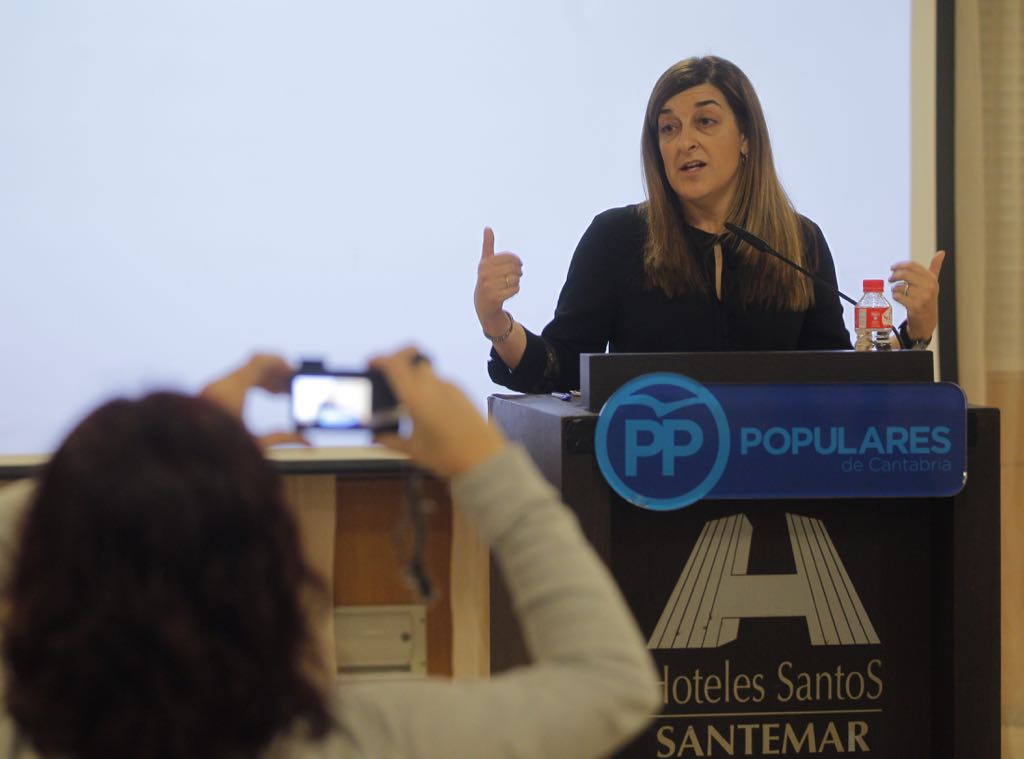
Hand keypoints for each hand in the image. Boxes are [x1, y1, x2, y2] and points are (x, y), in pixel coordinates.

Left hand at [200, 353, 307, 448]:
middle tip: (291, 385)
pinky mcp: (209, 394)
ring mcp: (212, 389)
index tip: (294, 372)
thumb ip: (283, 439)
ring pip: (244, 373)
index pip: (259, 363)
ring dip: (265, 379)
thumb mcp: (255, 447)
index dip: (280, 364)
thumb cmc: (218, 453)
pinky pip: (235, 380)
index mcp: (231, 392)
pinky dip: (253, 384)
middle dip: (276, 374)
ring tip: (280, 393)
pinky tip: (267, 395)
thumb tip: (308, 442)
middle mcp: (219, 386)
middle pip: (253, 367)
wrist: (186, 457)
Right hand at [371, 347, 505, 476]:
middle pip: (413, 357)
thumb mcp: (414, 450)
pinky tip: (429, 409)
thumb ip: (391, 440)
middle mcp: (434, 386)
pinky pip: (440, 383)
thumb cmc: (450, 456)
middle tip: (389, 375)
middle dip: (399, 361)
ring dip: (415, 377)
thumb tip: (376, 437)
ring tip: (409, 401)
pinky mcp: (462, 392)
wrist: (485, 458)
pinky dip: (429, 388)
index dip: (380, 359)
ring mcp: (450, 387)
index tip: (372, 363)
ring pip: (427, 371)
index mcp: (417, 398)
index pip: (395, 365)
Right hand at [474, 227, 522, 334]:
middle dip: (518, 271)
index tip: (518, 264)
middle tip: (518, 274)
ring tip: (511, 283)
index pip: (510, 258)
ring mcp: (489, 286)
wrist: (483, 304)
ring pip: (515, 279)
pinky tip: (509, 291)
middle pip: (514, 268)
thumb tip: (488, 228)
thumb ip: (488, 245)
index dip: (517, 260)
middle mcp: (485, 274)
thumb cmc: (487, 279)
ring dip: (517, 281)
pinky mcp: (495, 297)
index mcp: (485, 264)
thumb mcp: (486, 262)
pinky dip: (515, 290)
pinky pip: (514, 289)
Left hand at [889, 251, 944, 341]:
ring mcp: (923, 297)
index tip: (892, 267)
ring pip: (900, 287)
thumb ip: (935, 267)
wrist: (926, 321)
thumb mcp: (932, 283)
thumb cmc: (927, 299)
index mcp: (932, 279)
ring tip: (896, 291)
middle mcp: (929, 287)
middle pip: (905, 274)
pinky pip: (899, 296)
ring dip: (895, 289)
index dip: (900, 265)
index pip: (913, 266)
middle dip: (894, 276)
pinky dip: (895, 296)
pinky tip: (898, 298)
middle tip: (890, 279)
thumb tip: (941, 252)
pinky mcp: (915, 307)